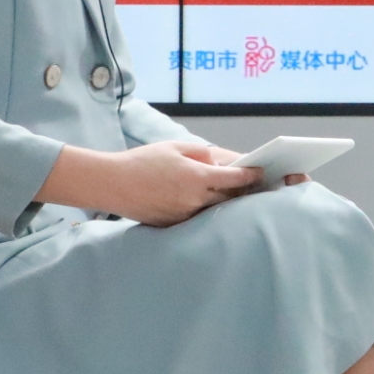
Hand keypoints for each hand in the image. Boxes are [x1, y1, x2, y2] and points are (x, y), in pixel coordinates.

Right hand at [49, 141, 259, 224]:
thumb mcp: (174, 148)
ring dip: (227, 204)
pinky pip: (197, 219)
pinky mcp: (174, 225)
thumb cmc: (143, 161)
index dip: (251, 176)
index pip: (234, 179)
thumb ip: (202, 154)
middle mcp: (194, 199)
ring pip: (214, 211)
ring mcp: (184, 215)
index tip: (261, 173)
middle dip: (244, 192)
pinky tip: (210, 206)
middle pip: (229, 198)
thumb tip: (221, 162)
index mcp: (197, 177)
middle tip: (258, 187)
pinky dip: (206, 212)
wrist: (113, 184)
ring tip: (238, 197)